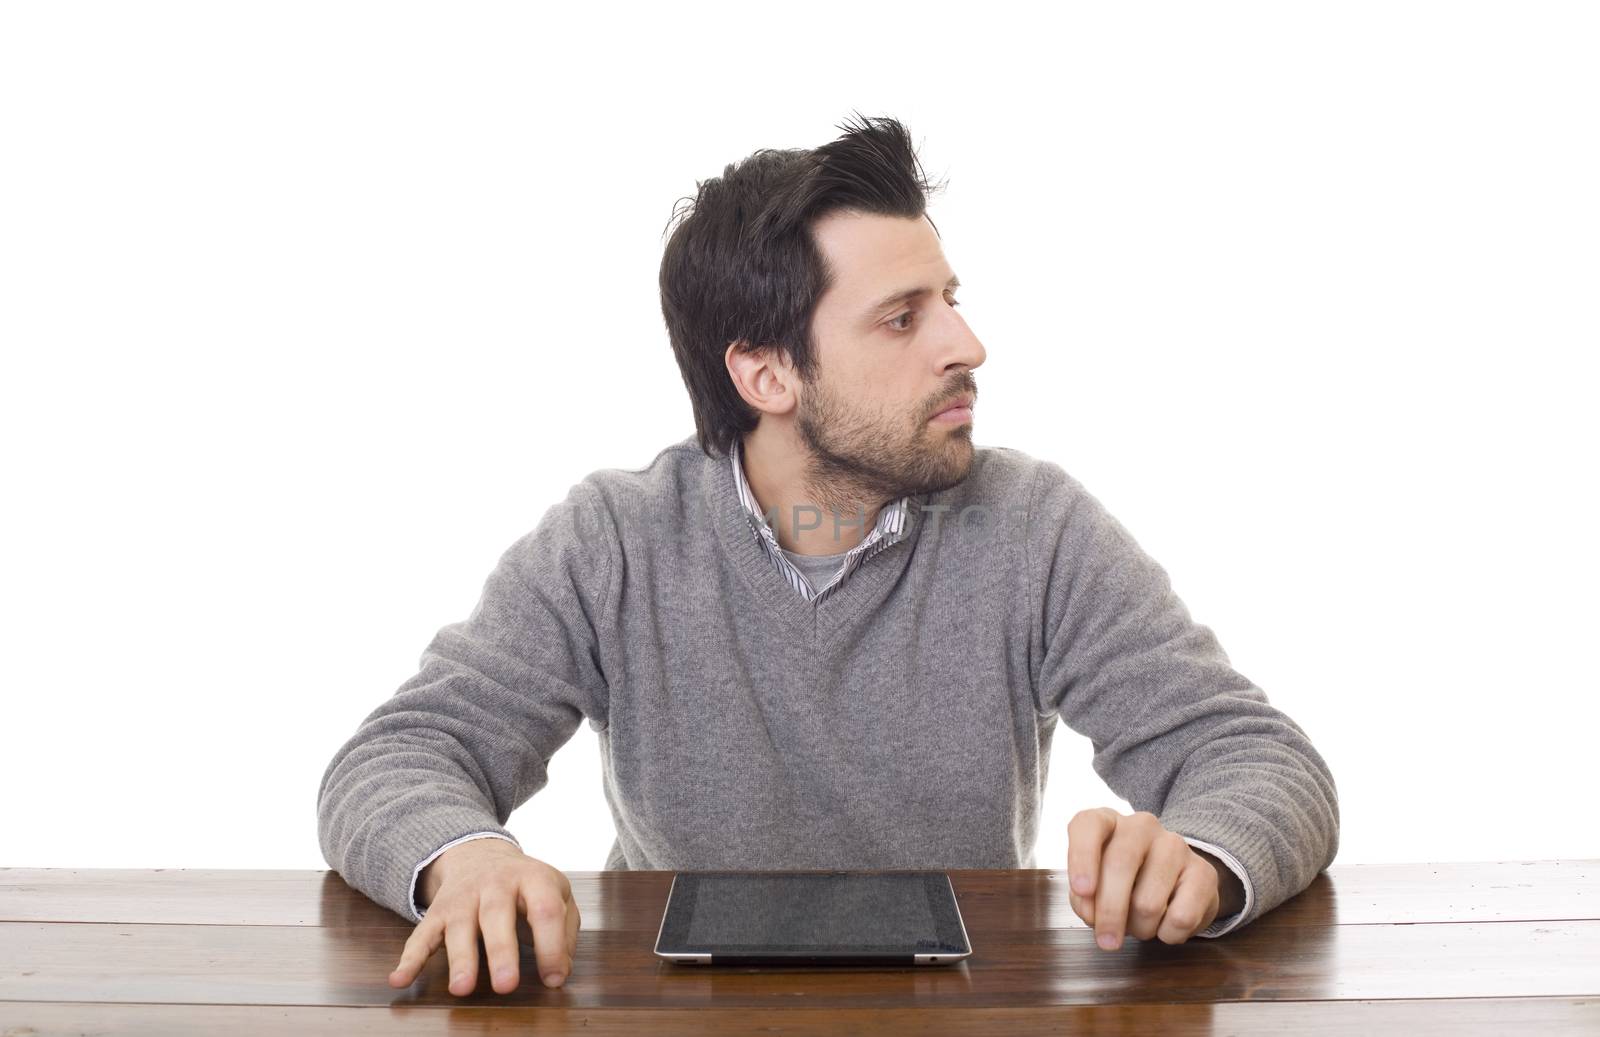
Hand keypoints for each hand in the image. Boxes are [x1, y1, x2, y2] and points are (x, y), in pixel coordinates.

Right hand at [388, 837, 580, 995]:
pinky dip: (409, 959)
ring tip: (462, 988)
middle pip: (497, 916)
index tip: (553, 980)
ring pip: (459, 926)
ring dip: (460, 959)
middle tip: (506, 985)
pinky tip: (399, 979)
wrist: (481, 854)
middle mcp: (495, 883)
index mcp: (532, 878)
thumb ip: (564, 931)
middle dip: (501, 952)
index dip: (551, 945)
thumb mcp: (556, 894)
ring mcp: (463, 896)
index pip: (545, 909)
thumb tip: (559, 973)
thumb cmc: (526, 886)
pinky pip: (421, 935)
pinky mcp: (437, 911)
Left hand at [1066, 807, 1225, 949]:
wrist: (1175, 884)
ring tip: (1140, 926)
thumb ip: (1085, 898)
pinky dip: (1168, 934)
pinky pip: (1181, 917)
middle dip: (1110, 912)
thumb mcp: (1095, 886)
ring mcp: (1175, 844)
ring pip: (1149, 901)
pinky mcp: (1203, 872)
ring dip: (1140, 928)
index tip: (1083, 891)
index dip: (1082, 858)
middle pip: (1120, 864)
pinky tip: (1165, 926)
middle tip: (1106, 942)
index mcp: (1107, 822)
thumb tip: (1093, 914)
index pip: (1089, 825)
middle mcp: (1141, 826)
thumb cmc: (1124, 885)